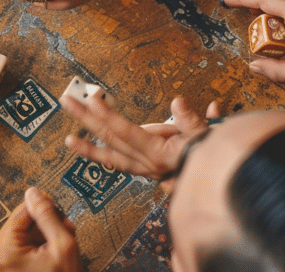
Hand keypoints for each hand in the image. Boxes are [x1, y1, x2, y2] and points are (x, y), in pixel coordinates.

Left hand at [0, 187, 81, 271]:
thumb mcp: (62, 246)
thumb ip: (47, 216)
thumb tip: (33, 193)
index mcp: (3, 251)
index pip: (21, 211)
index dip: (43, 207)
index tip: (58, 211)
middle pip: (20, 223)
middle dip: (44, 224)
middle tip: (65, 230)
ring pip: (20, 234)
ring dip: (42, 236)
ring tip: (60, 246)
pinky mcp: (1, 271)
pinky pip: (17, 249)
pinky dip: (35, 248)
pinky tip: (50, 254)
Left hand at [61, 96, 214, 183]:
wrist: (217, 184)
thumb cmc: (211, 157)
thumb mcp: (207, 137)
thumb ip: (191, 121)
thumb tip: (177, 102)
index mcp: (158, 154)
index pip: (127, 132)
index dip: (109, 116)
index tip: (92, 101)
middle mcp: (146, 164)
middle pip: (110, 139)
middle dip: (87, 119)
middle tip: (67, 101)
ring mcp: (142, 168)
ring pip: (110, 155)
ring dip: (88, 144)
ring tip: (68, 139)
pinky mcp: (142, 170)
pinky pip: (116, 163)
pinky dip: (100, 155)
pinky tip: (84, 148)